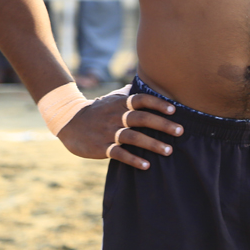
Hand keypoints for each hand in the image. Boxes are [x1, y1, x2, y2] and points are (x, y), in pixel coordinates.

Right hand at [57, 92, 181, 170]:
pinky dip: (133, 160)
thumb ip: (132, 94)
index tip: (174, 110)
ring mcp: (108, 132)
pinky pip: (119, 154)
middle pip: (142, 119)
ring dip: (152, 144)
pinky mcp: (101, 147)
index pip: (142, 100)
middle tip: (180, 131)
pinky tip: (146, 165)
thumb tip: (153, 84)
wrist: (69, 121)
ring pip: (133, 137)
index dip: (158, 104)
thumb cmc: (99, 109)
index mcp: (121, 103)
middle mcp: (116, 116)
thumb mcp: (113, 98)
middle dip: (163, 125)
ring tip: (169, 150)